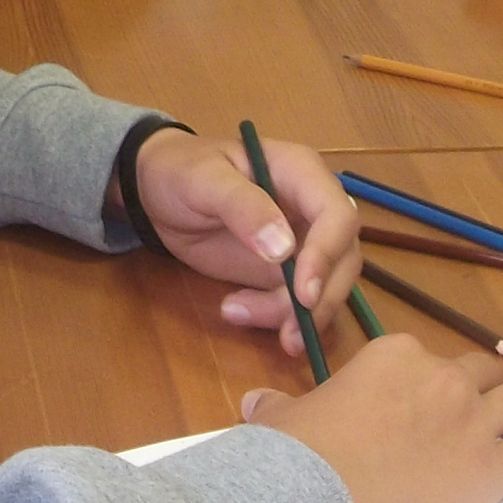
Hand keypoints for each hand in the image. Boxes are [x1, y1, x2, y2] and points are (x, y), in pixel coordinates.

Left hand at [130, 128, 359, 354]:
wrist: (158, 190)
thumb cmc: (182, 170)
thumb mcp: (203, 180)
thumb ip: (242, 206)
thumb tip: (283, 248)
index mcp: (302, 173)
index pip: (339, 216)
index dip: (328, 255)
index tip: (303, 293)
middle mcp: (312, 209)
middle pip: (344, 259)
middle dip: (320, 300)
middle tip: (286, 332)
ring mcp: (303, 242)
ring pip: (325, 287)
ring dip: (296, 316)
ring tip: (237, 314)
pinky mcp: (285, 271)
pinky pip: (298, 301)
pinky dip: (277, 317)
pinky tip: (237, 313)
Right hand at [242, 338, 502, 502]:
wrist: (315, 500)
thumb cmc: (300, 454)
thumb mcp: (286, 418)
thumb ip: (281, 406)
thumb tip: (257, 404)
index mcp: (397, 355)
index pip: (432, 357)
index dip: (429, 384)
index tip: (418, 409)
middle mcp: (443, 378)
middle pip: (484, 371)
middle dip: (479, 393)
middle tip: (466, 423)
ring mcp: (474, 421)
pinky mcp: (493, 468)